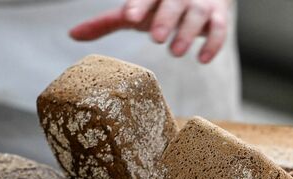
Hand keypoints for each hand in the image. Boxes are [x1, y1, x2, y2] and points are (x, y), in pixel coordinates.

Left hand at [69, 0, 231, 63]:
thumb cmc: (160, 5)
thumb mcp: (136, 10)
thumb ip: (107, 22)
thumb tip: (72, 35)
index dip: (139, 4)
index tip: (130, 17)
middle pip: (174, 2)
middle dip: (166, 18)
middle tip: (157, 38)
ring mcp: (201, 4)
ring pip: (198, 15)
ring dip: (188, 33)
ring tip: (176, 52)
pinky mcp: (219, 16)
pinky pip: (221, 29)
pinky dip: (213, 44)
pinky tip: (202, 59)